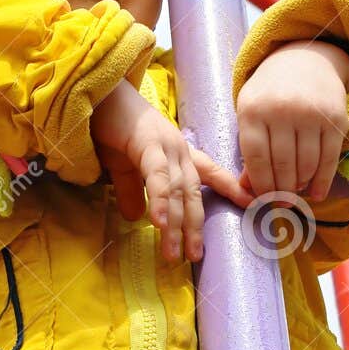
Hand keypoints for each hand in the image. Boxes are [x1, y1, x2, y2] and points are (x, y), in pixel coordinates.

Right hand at [91, 80, 252, 262]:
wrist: (96, 93)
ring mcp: (165, 146)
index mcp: (177, 153)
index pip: (210, 173)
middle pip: (193, 194)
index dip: (231, 188)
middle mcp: (178, 150)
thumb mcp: (122, 164)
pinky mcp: (146, 143)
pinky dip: (159, 201)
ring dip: (176, 224)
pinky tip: (159, 223)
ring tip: (174, 254)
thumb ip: (131, 190)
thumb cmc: (110, 126)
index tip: (252, 203)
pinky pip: (156, 177)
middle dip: (195, 227)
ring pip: (176, 191)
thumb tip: (135, 218)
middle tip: (195, 256)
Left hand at [234, 39, 348, 203]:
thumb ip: (249, 151)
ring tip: (296, 194)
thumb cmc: (271, 94)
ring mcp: (310, 113)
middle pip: (282, 164)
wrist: (305, 60)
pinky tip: (317, 194)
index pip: (256, 158)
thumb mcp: (251, 114)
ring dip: (301, 185)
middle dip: (282, 191)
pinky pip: (329, 157)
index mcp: (253, 110)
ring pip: (306, 164)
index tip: (264, 200)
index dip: (261, 184)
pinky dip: (323, 180)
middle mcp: (282, 110)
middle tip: (282, 204)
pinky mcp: (335, 118)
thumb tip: (246, 191)